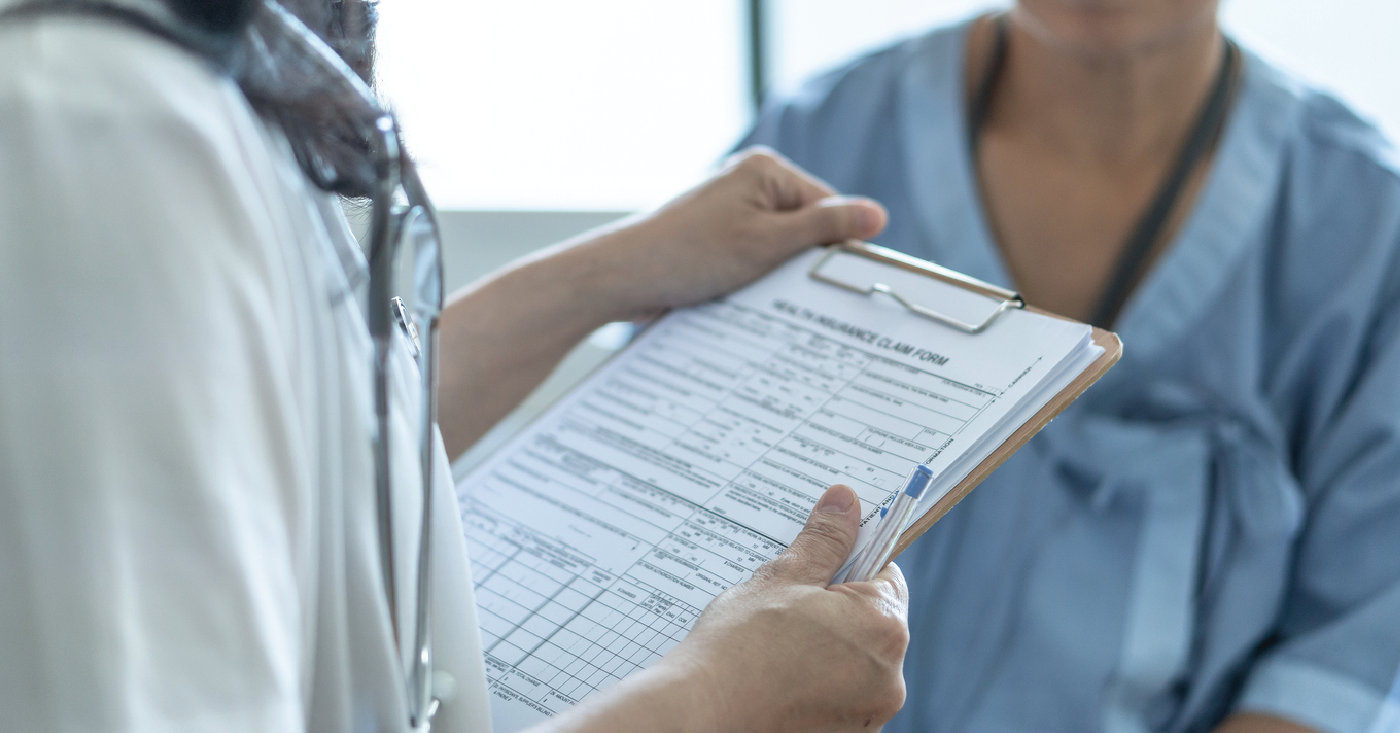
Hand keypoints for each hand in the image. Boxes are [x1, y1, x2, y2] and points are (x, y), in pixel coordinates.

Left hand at [579, 146, 887, 320]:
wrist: (621, 277)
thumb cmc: (688, 254)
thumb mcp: (768, 243)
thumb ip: (824, 227)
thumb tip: (877, 215)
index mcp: (765, 170)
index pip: (828, 206)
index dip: (837, 246)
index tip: (845, 285)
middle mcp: (747, 183)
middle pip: (803, 228)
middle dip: (804, 264)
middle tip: (804, 297)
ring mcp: (729, 211)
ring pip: (778, 249)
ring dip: (778, 278)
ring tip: (767, 298)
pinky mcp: (713, 239)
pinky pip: (751, 260)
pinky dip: (755, 282)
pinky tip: (748, 302)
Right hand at [659, 483, 909, 731]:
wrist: (703, 715)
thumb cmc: (739, 648)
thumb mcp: (783, 578)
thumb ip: (823, 540)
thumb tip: (846, 501)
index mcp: (884, 628)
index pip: (886, 576)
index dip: (849, 564)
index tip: (816, 567)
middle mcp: (890, 677)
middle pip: (870, 623)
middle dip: (834, 609)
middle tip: (786, 607)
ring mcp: (869, 714)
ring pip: (854, 662)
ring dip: (826, 648)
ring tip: (776, 644)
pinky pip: (840, 696)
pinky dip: (816, 684)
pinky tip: (777, 677)